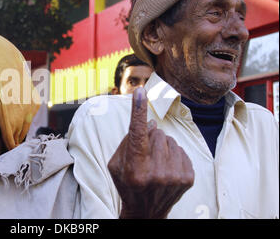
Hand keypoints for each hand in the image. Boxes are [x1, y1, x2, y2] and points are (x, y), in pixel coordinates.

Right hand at [107, 87, 193, 218]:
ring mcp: (174, 176)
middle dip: (151, 137)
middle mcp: (155, 172)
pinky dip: (173, 155)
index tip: (140, 92)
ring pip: (171, 140)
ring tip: (156, 162)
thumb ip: (128, 141)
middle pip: (157, 133)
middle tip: (145, 153)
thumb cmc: (127, 184)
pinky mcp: (188, 178)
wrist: (146, 212)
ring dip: (163, 146)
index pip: (136, 133)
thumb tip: (150, 122)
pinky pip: (181, 150)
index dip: (138, 111)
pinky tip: (167, 168)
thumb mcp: (116, 165)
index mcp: (134, 168)